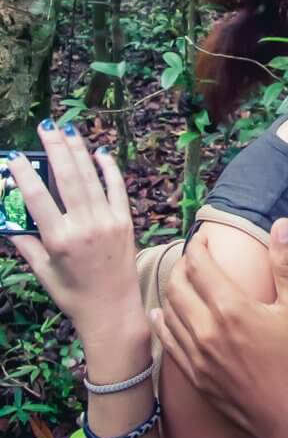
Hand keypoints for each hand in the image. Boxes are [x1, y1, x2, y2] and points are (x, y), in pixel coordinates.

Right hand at [7, 122, 145, 350]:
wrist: (113, 310)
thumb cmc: (73, 295)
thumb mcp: (43, 272)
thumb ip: (26, 244)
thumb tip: (9, 222)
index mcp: (60, 240)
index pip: (38, 198)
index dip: (25, 175)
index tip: (16, 158)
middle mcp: (85, 226)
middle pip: (67, 178)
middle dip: (55, 149)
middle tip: (45, 127)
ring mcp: (108, 220)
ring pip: (91, 177)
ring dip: (78, 150)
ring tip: (67, 129)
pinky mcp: (125, 220)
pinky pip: (116, 187)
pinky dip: (108, 168)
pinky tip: (99, 152)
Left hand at [150, 218, 287, 437]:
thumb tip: (280, 223)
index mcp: (231, 308)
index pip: (199, 265)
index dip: (198, 245)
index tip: (205, 236)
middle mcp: (206, 331)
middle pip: (177, 286)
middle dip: (182, 264)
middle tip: (195, 255)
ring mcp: (198, 358)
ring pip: (168, 313)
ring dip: (172, 290)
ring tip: (183, 279)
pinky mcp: (196, 379)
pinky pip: (168, 344)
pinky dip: (162, 324)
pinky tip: (162, 315)